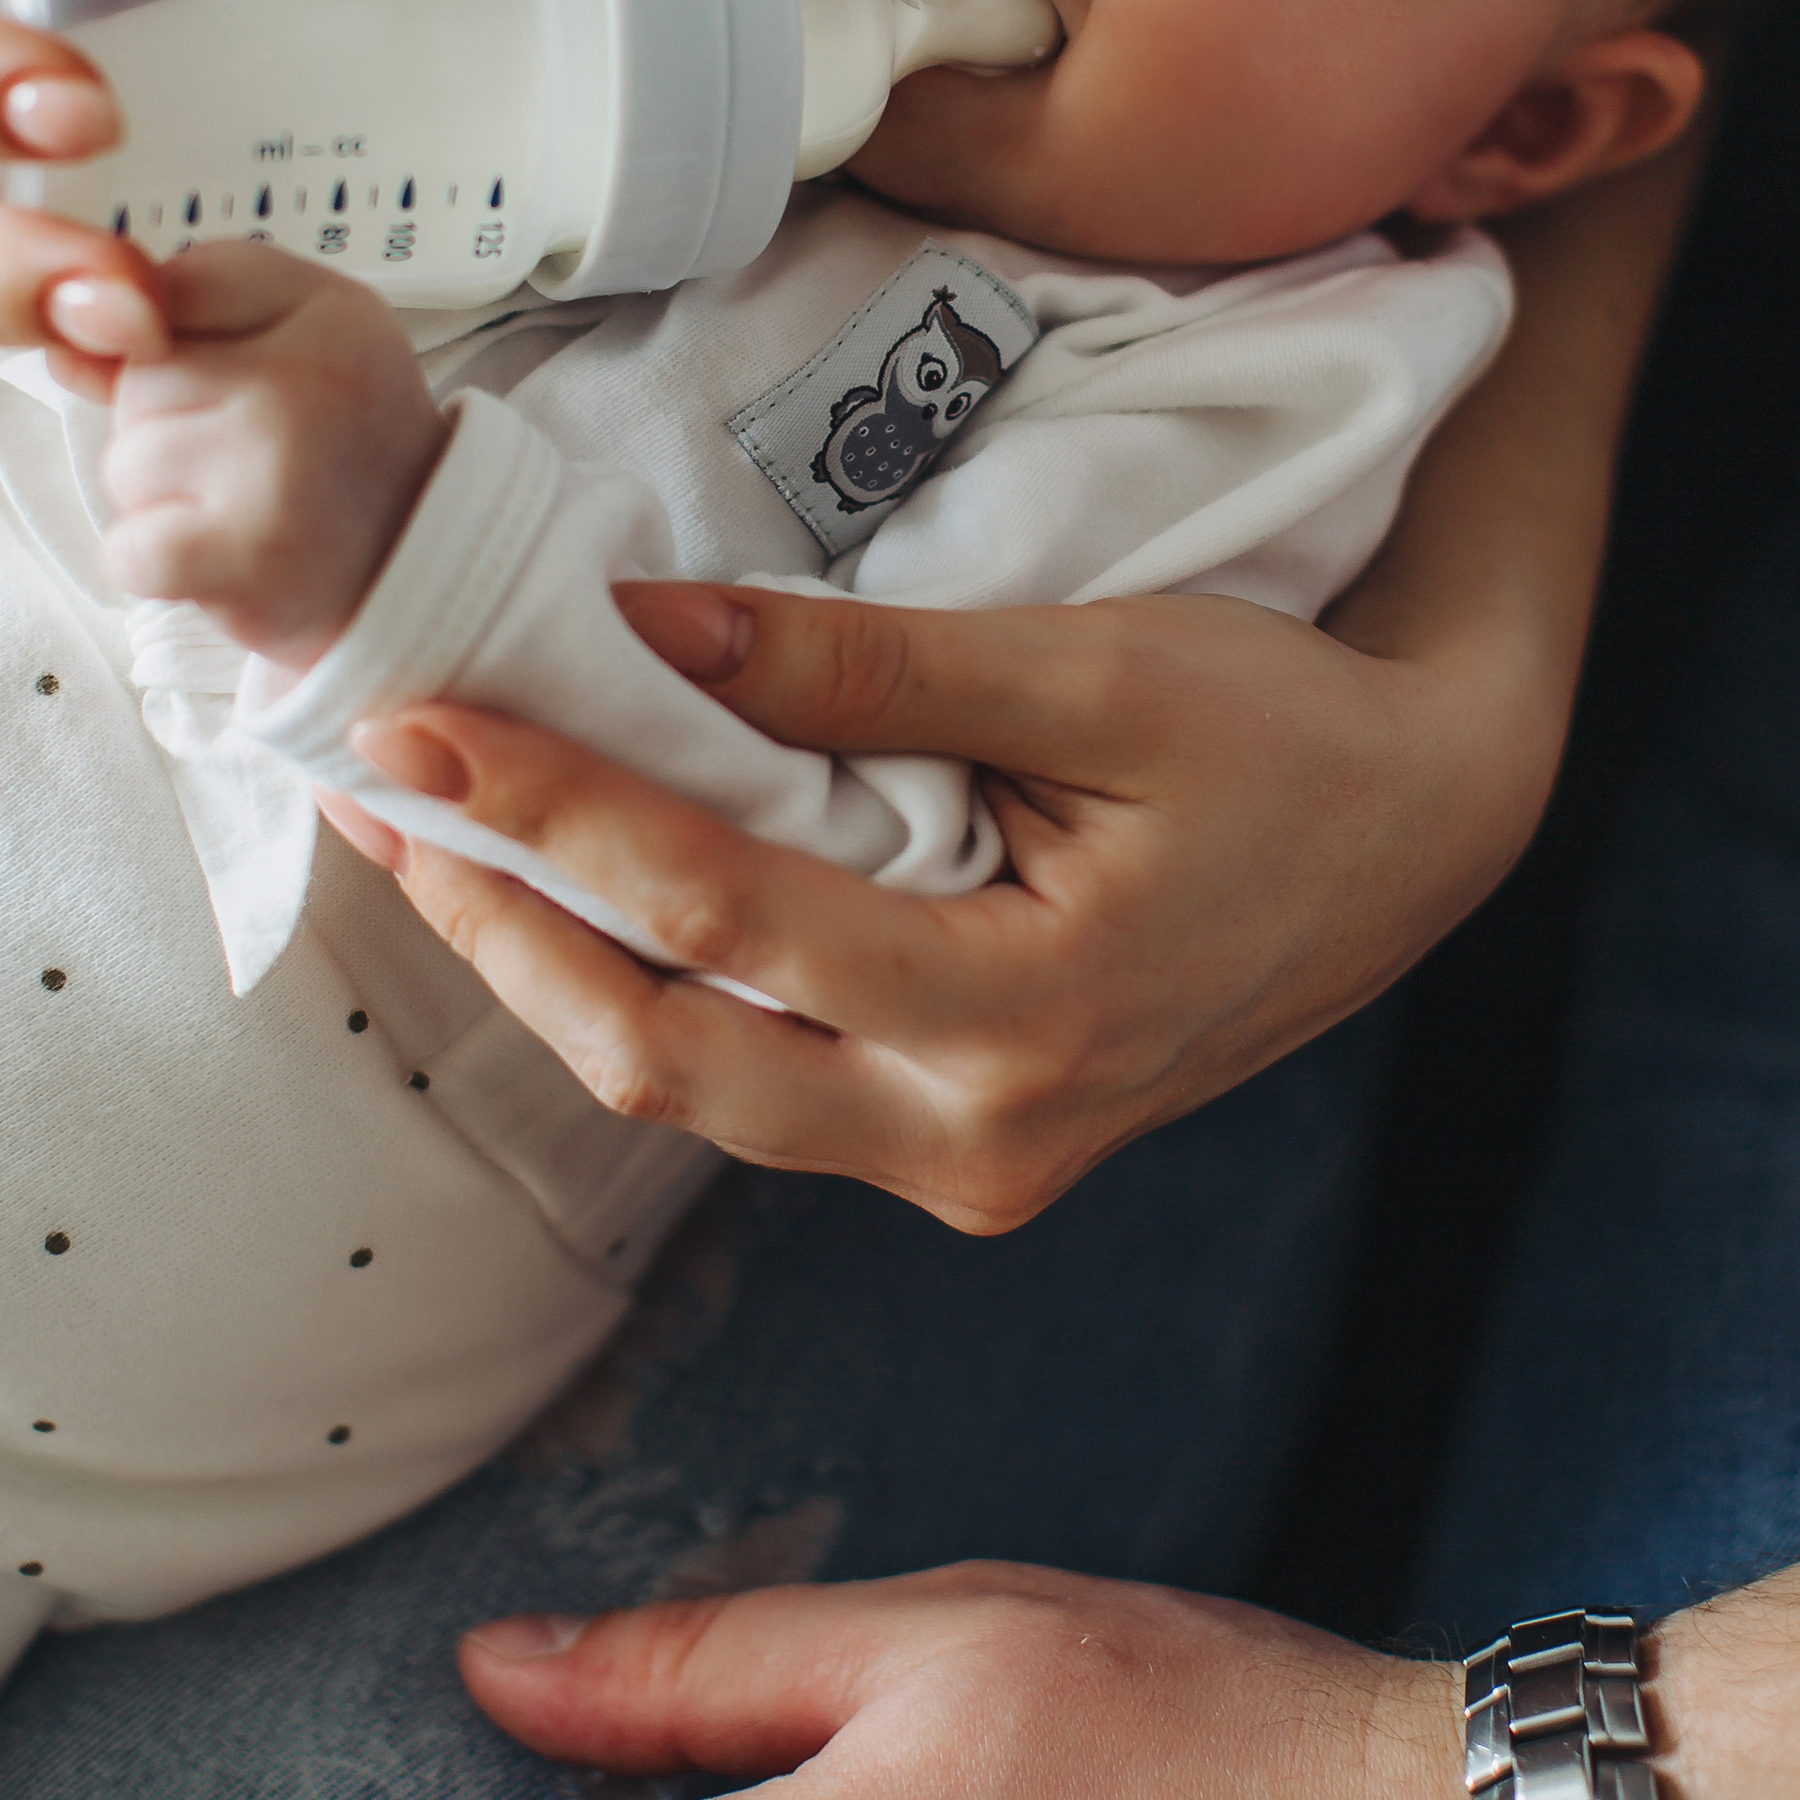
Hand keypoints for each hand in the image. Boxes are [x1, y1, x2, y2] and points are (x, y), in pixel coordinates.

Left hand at [71, 242, 449, 665]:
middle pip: (139, 383)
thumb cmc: (344, 444)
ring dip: (163, 499)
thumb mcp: (299, 332)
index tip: (239, 382)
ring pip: (126, 464)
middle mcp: (311, 381)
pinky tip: (223, 561)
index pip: (170, 292)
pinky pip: (127, 549)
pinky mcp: (245, 560)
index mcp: (332, 310)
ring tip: (243, 509)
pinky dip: (157, 566)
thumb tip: (65, 336)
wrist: (417, 573)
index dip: (180, 345)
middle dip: (168, 426)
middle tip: (252, 461)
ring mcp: (277, 471)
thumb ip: (184, 308)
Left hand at [317, 564, 1564, 1232]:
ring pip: (697, 1093)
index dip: (553, 815)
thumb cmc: (1282, 731)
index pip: (725, 919)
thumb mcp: (1094, 670)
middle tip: (372, 792)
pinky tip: (569, 894)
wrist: (1427, 831)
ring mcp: (969, 1171)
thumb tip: (644, 628)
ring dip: (550, 967)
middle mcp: (979, 1143)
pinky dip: (650, 989)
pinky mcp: (961, 1152)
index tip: (418, 718)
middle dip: (497, 926)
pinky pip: (763, 1086)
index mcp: (1025, 1024)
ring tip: (430, 834)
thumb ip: (863, 666)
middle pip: (667, 1058)